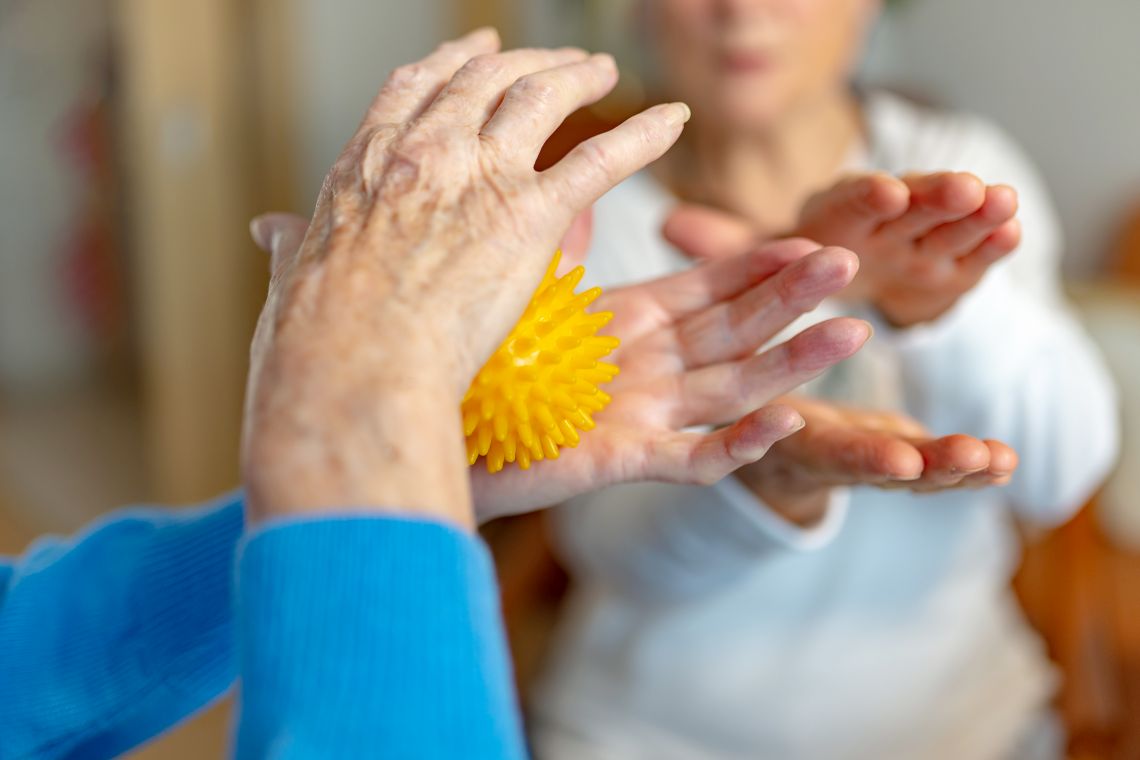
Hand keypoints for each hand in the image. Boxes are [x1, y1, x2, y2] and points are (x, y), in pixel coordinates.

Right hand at [242, 29, 691, 527]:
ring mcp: (476, 177)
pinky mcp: (527, 217)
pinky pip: (599, 158)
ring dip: (576, 75)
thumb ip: (293, 247)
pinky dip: (643, 136)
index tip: (474, 55)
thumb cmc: (315, 342)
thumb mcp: (293, 278)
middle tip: (551, 60)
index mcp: (366, 165)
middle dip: (521, 61)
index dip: (449, 66)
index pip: (414, 91)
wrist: (349, 370)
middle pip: (482, 83)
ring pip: (538, 98)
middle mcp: (423, 153)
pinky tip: (674, 121)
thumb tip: (272, 233)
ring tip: (601, 70)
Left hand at [470, 239, 871, 519]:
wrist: (442, 438)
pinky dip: (738, 443)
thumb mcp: (528, 298)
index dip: (755, 265)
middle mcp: (647, 366)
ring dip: (790, 362)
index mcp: (627, 321)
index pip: (706, 287)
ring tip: (851, 332)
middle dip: (791, 298)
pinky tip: (782, 419)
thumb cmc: (482, 369)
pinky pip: (693, 456)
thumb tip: (583, 197)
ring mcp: (642, 415)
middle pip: (734, 329)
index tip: (807, 236)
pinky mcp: (624, 460)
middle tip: (848, 262)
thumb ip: (563, 253)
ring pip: (731, 386)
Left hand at [665, 172, 1021, 326]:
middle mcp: (881, 225)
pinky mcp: (952, 270)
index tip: (884, 192)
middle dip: (934, 197)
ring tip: (1003, 201)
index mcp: (833, 218)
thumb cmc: (798, 269)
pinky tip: (1014, 233)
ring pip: (948, 226)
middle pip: (908, 207)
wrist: (845, 297)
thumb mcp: (759, 266)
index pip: (848, 205)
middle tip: (963, 187)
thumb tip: (669, 224)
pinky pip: (973, 258)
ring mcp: (921, 245)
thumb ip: (725, 249)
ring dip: (975, 214)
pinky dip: (992, 247)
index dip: (867, 199)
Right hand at [733, 396, 1019, 525]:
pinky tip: (1006, 464)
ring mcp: (875, 469)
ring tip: (1005, 460)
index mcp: (804, 450)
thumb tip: (719, 391)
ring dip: (966, 469)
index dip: (871, 458)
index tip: (905, 461)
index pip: (838, 455)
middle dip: (936, 466)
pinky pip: (936, 472)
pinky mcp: (898, 461)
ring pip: (922, 477)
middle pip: (893, 474)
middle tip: (974, 456)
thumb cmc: (761, 419)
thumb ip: (755, 416)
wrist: (776, 451)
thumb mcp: (750, 415)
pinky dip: (973, 468)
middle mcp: (844, 466)